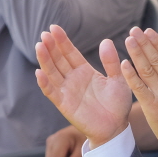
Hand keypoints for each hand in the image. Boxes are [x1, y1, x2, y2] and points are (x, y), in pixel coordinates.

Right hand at [35, 26, 133, 147]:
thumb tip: (106, 41)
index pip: (70, 53)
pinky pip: (52, 93)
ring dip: (45, 60)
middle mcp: (73, 79)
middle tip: (44, 33)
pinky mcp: (65, 105)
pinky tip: (39, 72)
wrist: (116, 128)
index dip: (62, 41)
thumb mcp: (118, 79)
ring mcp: (67, 91)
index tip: (54, 28)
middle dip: (51, 47)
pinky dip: (45, 83)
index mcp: (85, 71)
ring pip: (52, 73)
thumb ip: (111, 61)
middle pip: (59, 60)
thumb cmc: (117, 104)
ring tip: (39, 46)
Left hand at [120, 28, 157, 156]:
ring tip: (128, 40)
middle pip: (156, 59)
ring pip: (147, 70)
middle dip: (144, 43)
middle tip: (134, 30)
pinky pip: (140, 88)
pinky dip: (131, 75)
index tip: (148, 31)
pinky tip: (122, 63)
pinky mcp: (153, 107)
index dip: (157, 42)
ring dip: (136, 53)